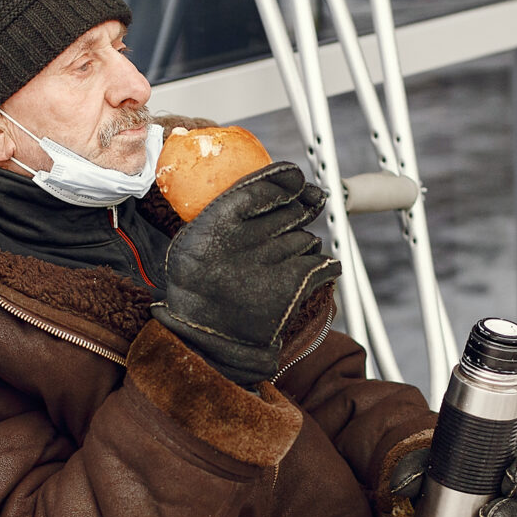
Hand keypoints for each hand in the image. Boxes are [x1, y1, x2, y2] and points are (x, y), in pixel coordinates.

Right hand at [150, 161, 336, 383]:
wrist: (208, 338)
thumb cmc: (200, 285)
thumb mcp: (194, 241)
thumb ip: (224, 211)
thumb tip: (275, 184)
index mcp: (215, 224)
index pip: (261, 188)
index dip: (285, 178)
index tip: (297, 178)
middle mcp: (243, 240)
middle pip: (291, 211)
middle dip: (299, 212)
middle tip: (298, 216)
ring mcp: (270, 263)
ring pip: (306, 238)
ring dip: (302, 245)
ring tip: (281, 263)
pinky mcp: (292, 285)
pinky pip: (322, 262)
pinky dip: (323, 266)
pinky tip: (309, 272)